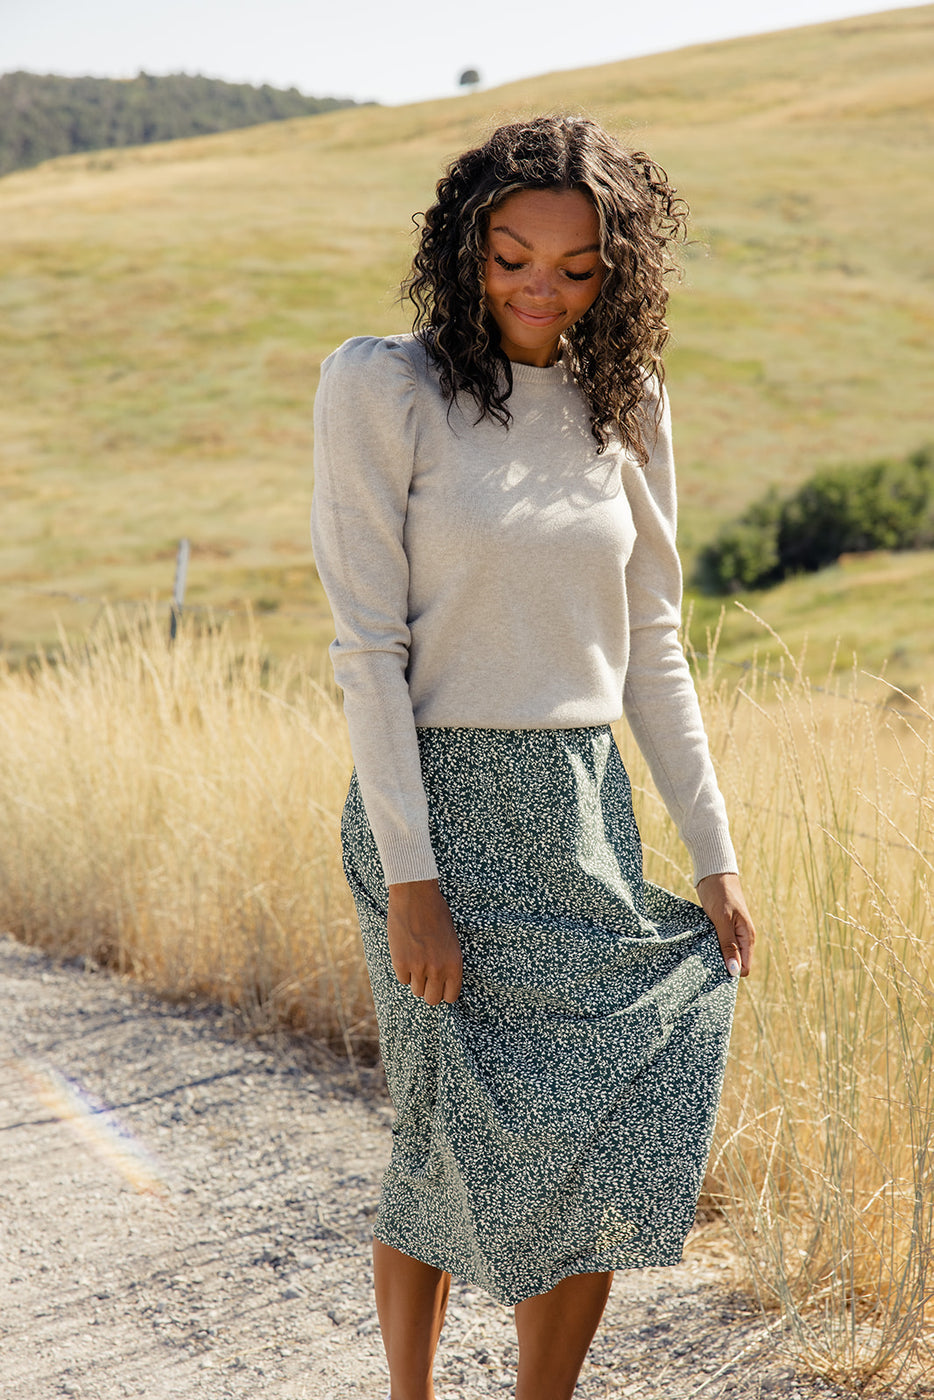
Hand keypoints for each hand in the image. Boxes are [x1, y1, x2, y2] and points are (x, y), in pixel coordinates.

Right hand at [387, 879, 462, 1005]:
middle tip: (426, 978)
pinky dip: (403, 970)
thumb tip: (441, 980)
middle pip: (432, 999)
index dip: (444, 992)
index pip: (451, 996)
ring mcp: (418, 967)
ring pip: (416, 990)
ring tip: (416, 960)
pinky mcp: (400, 962)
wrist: (415, 896)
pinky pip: (402, 979)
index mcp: (454, 963)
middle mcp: (438, 969)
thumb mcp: (451, 939)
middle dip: (429, 990)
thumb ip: (447, 961)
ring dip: (416, 979)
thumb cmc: (436, 912)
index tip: (439, 986)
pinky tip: (406, 953)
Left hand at [695, 871, 755, 978]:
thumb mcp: (722, 919)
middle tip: (703, 965)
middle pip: (734, 963)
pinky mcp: (720, 928)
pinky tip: (699, 946)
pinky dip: (709, 947)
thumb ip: (728, 944)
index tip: (713, 972)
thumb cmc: (719, 893)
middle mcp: (742, 937)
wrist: (713, 872)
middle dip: (721, 966)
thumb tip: (735, 971)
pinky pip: (717, 944)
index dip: (731, 972)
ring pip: (725, 954)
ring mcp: (731, 933)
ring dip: (713, 957)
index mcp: (748, 936)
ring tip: (699, 956)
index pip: (744, 968)